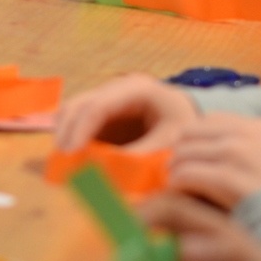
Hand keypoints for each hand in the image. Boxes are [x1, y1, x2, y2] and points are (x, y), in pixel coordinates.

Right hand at [53, 74, 199, 152]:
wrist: (198, 127)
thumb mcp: (171, 141)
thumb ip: (142, 155)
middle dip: (66, 133)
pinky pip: (78, 126)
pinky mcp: (102, 117)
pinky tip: (72, 162)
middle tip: (62, 162)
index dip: (80, 130)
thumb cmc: (186, 127)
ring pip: (71, 114)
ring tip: (64, 165)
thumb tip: (108, 172)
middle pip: (76, 106)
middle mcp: (113, 90)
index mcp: (134, 89)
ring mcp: (105, 101)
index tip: (72, 155)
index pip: (96, 106)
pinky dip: (73, 143)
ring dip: (65, 138)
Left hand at [170, 113, 260, 209]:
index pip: (207, 120)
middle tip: (180, 173)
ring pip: (182, 154)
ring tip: (181, 187)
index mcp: (258, 127)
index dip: (194, 139)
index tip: (192, 157)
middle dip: (181, 154)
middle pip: (188, 134)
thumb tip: (189, 146)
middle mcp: (246, 134)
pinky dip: (178, 186)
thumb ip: (237, 146)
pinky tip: (184, 197)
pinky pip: (185, 175)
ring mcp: (237, 154)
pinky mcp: (227, 178)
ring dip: (176, 172)